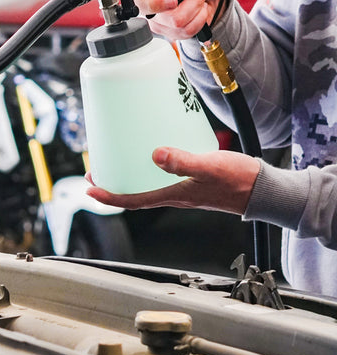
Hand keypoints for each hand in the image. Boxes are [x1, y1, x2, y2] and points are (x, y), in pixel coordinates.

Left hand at [86, 147, 259, 215]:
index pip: (134, 201)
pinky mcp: (194, 182)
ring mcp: (185, 190)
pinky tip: (155, 154)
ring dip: (130, 177)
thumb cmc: (240, 180)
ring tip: (117, 163)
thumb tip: (154, 155)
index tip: (90, 190)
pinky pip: (165, 178)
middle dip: (113, 186)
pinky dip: (152, 169)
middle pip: (136, 195)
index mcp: (175, 195)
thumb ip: (183, 161)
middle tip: (95, 173)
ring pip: (148, 186)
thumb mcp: (209, 166)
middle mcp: (176, 196)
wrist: (264, 190)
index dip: (109, 197)